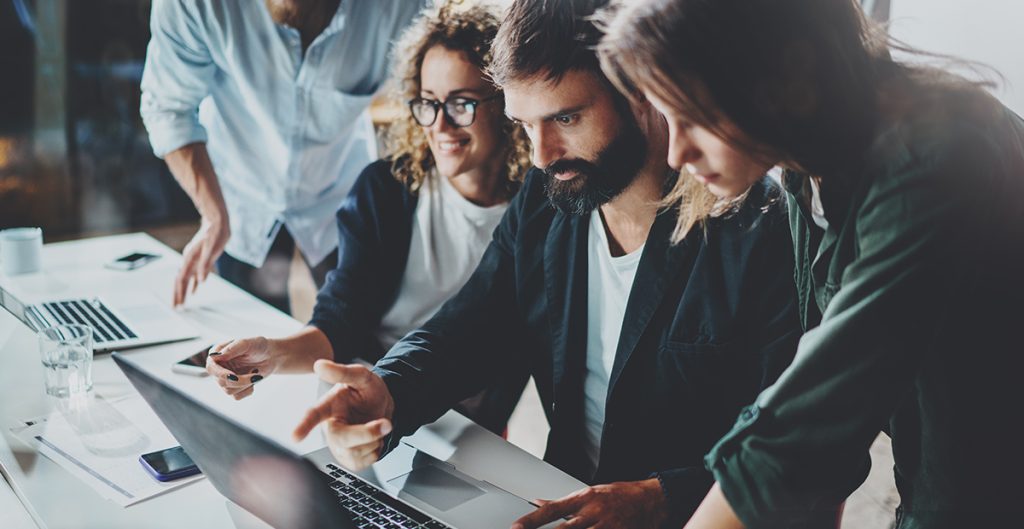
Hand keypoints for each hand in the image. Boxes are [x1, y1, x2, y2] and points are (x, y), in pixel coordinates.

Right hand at [173, 214, 228, 305]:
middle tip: (176, 307)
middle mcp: (190, 260)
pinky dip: (192, 284)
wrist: (216, 222)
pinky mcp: (200, 260)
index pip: (182, 279)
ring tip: (182, 302)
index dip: (179, 292)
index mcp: (190, 258)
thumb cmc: (215, 233)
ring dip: (183, 291)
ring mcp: (194, 260)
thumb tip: (200, 281)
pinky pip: (194, 274)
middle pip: (180, 281)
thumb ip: (206, 265)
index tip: (178, 304)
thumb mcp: (212, 249)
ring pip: (186, 279)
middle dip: (177, 294)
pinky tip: (193, 290)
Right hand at [206, 337, 280, 399]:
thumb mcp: (248, 343)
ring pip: (228, 391)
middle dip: (240, 380)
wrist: (271, 356)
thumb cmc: (258, 346)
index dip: (221, 373)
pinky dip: (248, 390)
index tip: (233, 375)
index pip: (211, 367)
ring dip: (246, 384)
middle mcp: (218, 367)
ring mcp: (225, 378)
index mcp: (217, 354)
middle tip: (256, 374)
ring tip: (256, 373)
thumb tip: (215, 356)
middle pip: (221, 382)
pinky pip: (236, 396)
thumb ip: (232, 348)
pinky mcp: (233, 387)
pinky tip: (253, 379)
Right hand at [293, 360, 394, 470]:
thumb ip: (343, 372)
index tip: (295, 436)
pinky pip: (365, 461)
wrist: (383, 407)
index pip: (313, 415)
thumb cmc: (368, 392)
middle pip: (341, 438)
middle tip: (385, 423)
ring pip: (355, 452)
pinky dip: (377, 449)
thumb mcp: (362, 376)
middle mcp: (331, 428)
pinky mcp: (350, 459)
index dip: (303, 426)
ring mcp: (339, 446)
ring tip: (375, 425)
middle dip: (366, 433)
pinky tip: (373, 438)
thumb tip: (320, 365)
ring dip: (374, 439)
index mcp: (329, 406)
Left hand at [511, 479, 666, 528]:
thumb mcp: (591, 494)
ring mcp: (607, 526)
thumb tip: (539, 502)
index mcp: (584, 498)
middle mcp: (593, 512)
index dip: (532, 520)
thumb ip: (565, 503)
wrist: (652, 499)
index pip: (551, 510)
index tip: (515, 526)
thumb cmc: (620, 496)